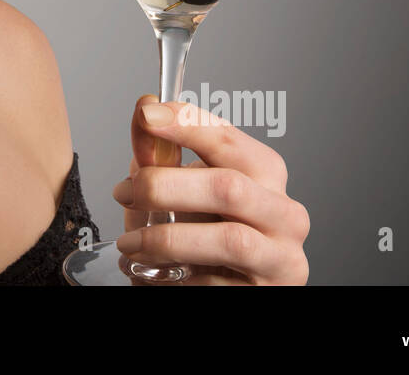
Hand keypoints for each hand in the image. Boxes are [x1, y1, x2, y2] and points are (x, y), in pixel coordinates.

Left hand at [111, 98, 309, 284]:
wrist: (230, 285)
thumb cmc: (208, 234)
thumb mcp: (183, 191)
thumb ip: (163, 159)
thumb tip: (143, 121)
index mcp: (266, 175)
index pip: (229, 139)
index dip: (186, 123)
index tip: (146, 115)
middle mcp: (284, 213)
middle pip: (228, 186)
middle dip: (165, 185)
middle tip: (125, 192)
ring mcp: (280, 258)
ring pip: (228, 239)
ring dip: (166, 239)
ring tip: (130, 244)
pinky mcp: (265, 294)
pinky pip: (215, 284)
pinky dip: (174, 278)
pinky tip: (151, 272)